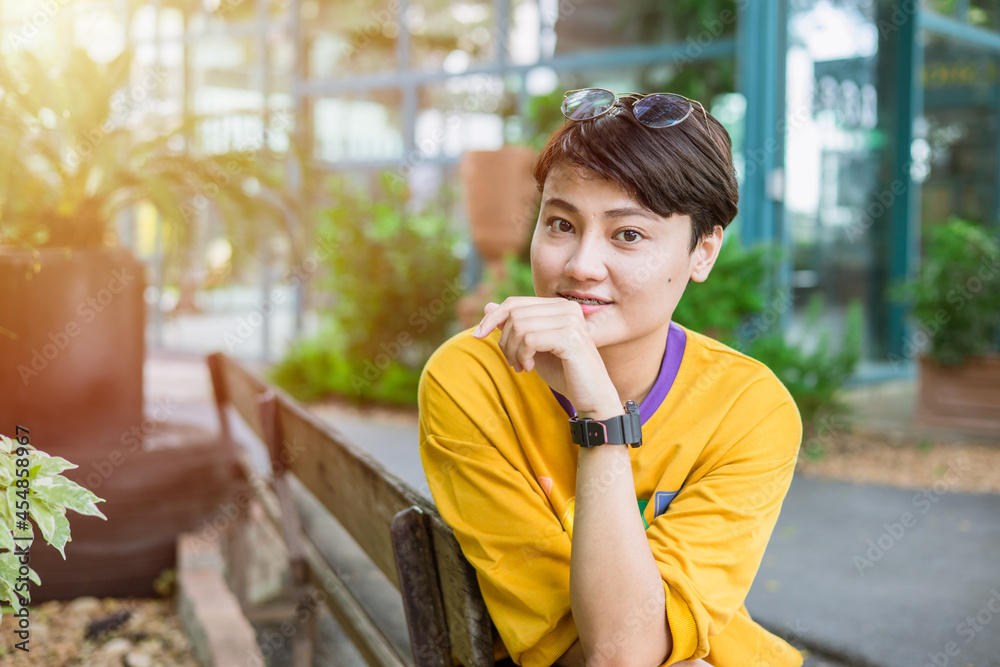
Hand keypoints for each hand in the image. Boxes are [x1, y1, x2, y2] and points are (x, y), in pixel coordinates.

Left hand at [472, 297, 619, 415]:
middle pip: (514, 314)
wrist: (592, 397)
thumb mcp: (532, 347)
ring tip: (521, 366)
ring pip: (520, 326)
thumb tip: (487, 305)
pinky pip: (530, 339)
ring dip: (512, 351)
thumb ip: (514, 326)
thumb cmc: (564, 372)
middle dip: (504, 340)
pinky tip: (530, 367)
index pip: (515, 303)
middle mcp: (567, 308)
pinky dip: (523, 355)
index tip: (477, 336)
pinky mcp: (571, 338)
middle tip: (513, 362)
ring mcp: (571, 321)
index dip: (492, 318)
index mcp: (559, 306)